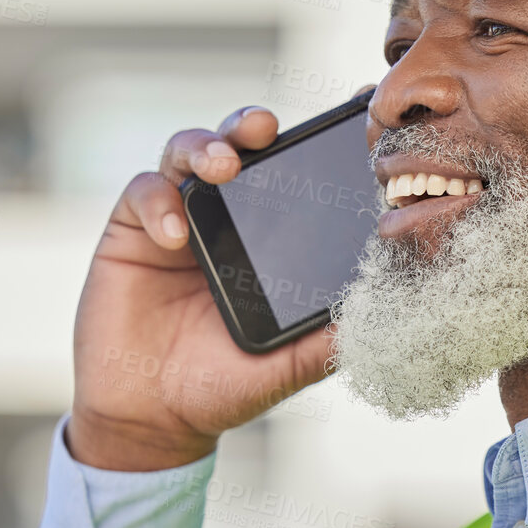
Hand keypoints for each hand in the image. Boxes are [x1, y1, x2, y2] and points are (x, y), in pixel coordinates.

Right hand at [68, 106, 339, 470]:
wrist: (153, 418)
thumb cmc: (225, 384)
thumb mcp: (291, 362)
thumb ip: (333, 333)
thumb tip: (394, 305)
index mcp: (272, 235)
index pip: (297, 171)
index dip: (321, 138)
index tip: (354, 108)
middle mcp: (226, 214)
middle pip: (239, 144)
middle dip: (251, 125)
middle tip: (267, 128)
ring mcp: (178, 216)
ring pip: (188, 149)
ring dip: (206, 146)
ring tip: (223, 165)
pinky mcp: (133, 230)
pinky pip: (144, 191)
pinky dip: (159, 202)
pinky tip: (175, 235)